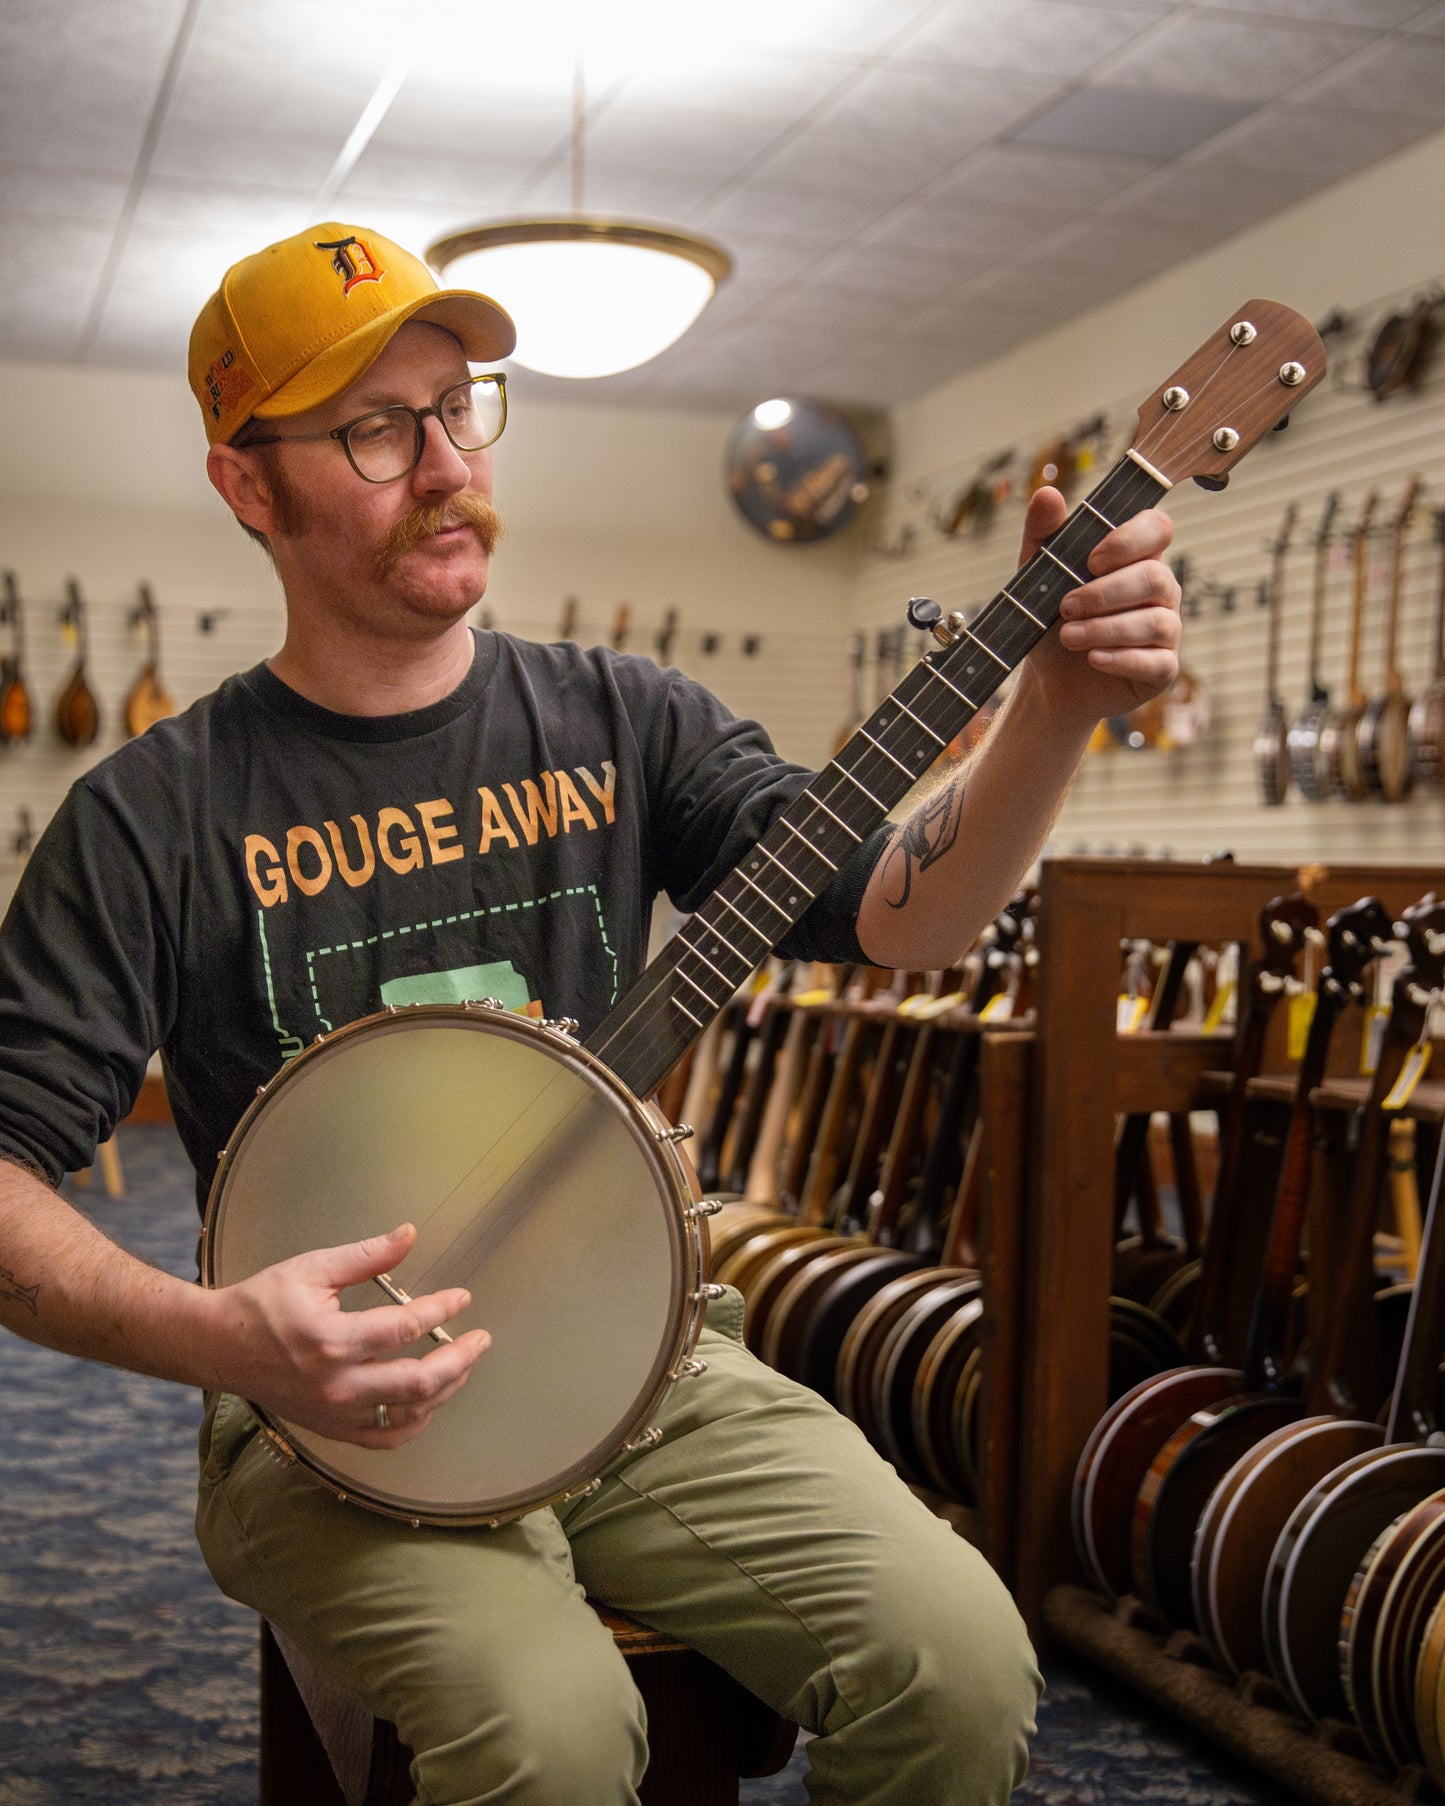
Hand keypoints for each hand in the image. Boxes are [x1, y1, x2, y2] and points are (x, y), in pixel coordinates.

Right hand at [211, 1222, 488, 1447]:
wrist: (220, 1346)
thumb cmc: (264, 1302)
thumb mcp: (314, 1268)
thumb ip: (367, 1256)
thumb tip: (410, 1234)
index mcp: (333, 1339)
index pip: (407, 1326)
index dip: (443, 1309)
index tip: (462, 1298)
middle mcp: (337, 1384)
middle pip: (419, 1382)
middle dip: (461, 1358)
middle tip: (482, 1339)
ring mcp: (335, 1413)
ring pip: (409, 1414)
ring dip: (445, 1389)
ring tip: (463, 1363)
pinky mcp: (330, 1429)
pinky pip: (384, 1438)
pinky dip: (415, 1423)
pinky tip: (430, 1401)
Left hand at [1019, 485, 1180, 725]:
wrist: (1047, 681)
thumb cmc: (1051, 621)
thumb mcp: (1038, 576)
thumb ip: (1043, 535)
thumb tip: (1047, 492)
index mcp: (1137, 557)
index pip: (1158, 528)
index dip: (1130, 540)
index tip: (1091, 561)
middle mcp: (1161, 590)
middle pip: (1154, 577)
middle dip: (1104, 593)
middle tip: (1065, 607)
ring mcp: (1167, 630)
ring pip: (1156, 621)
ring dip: (1106, 628)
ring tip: (1068, 636)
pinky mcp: (1162, 670)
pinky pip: (1156, 662)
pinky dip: (1121, 659)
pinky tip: (1093, 659)